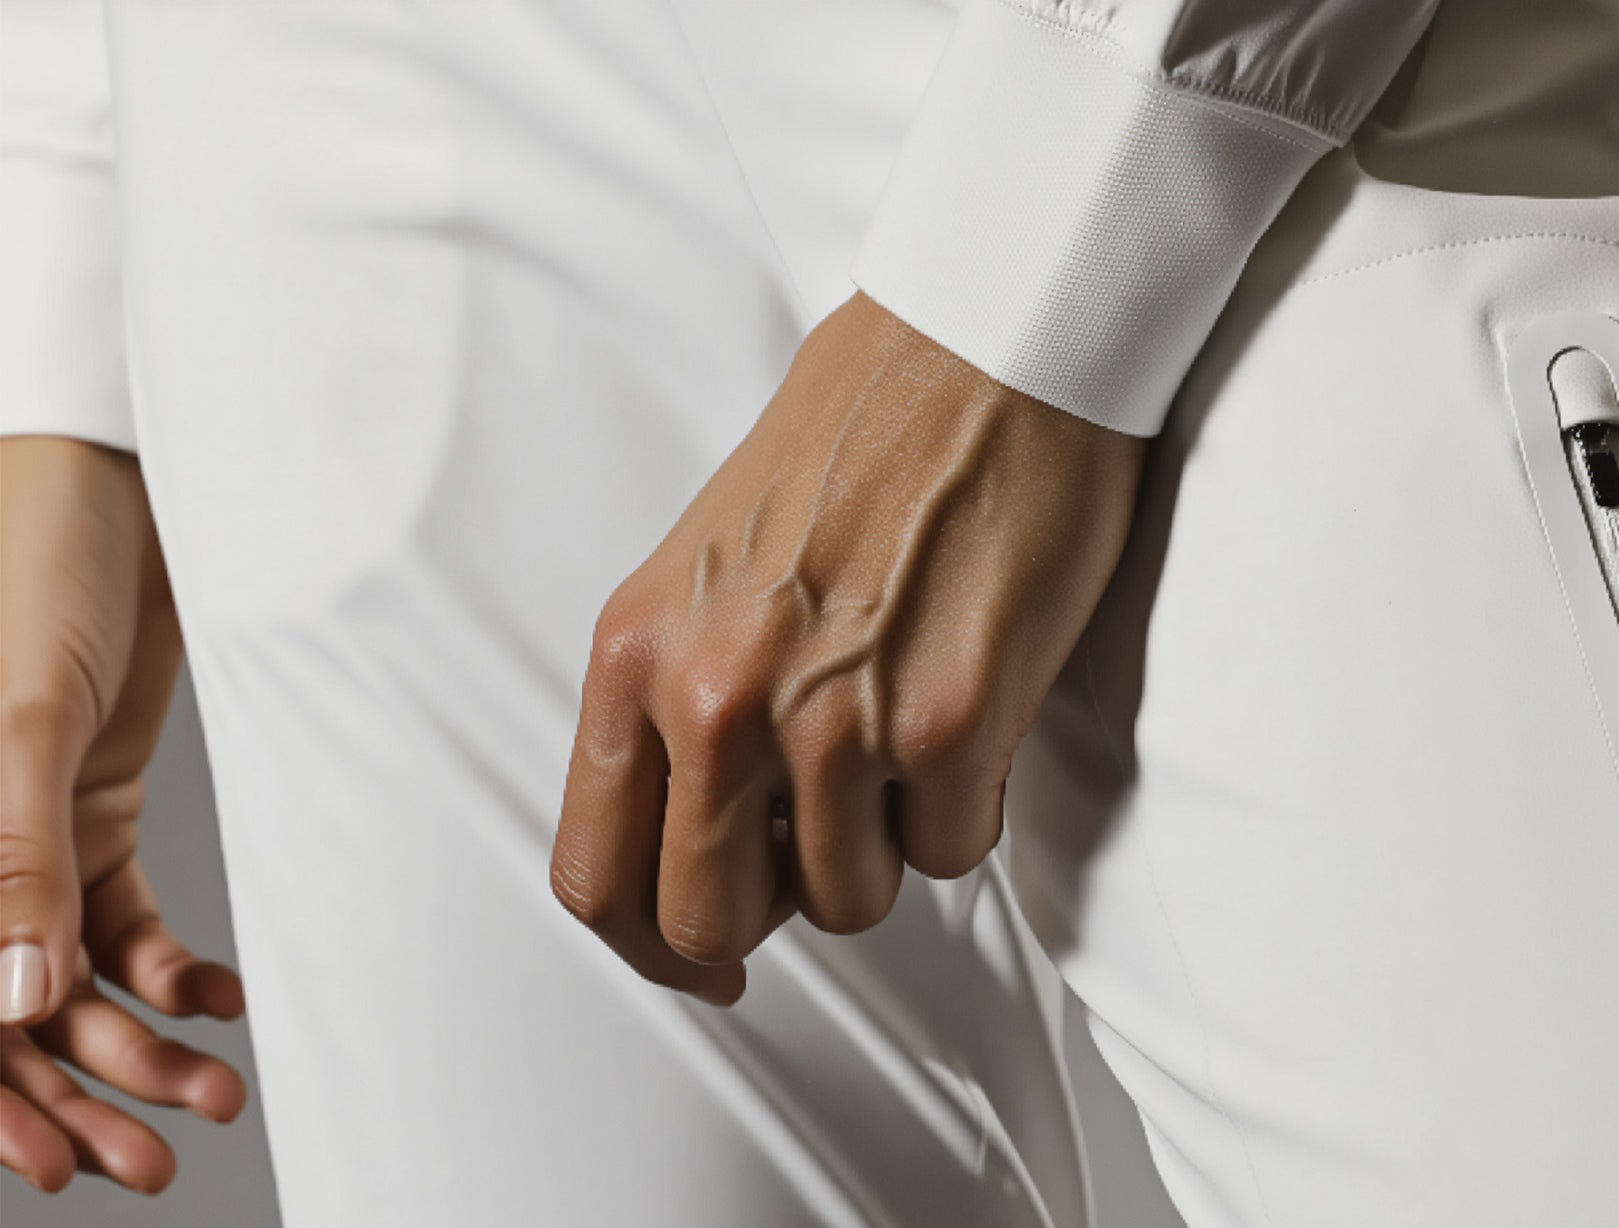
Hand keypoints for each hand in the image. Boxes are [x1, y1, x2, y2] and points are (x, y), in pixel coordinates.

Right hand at [0, 437, 246, 1191]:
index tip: (55, 1170)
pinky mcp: (90, 811)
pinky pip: (123, 918)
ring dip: (137, 1043)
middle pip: (5, 1010)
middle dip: (76, 1094)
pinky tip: (223, 1001)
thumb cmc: (42, 568)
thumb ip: (15, 861)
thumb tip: (19, 1006)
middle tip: (156, 1160)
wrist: (123, 489)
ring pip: (70, 979)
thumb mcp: (25, 716)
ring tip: (214, 1094)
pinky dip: (172, 968)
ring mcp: (25, 838)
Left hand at [552, 292, 1146, 1003]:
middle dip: (774, 909)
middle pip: (710, 921)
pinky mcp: (947, 724)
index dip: (652, 948)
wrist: (982, 347)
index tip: (705, 961)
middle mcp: (716, 696)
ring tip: (908, 735)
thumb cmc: (860, 435)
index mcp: (637, 652)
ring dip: (885, 845)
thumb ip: (676, 698)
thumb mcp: (704, 564)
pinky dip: (966, 807)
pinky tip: (970, 709)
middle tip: (825, 856)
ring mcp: (831, 719)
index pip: (595, 875)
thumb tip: (698, 835)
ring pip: (847, 899)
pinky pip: (953, 853)